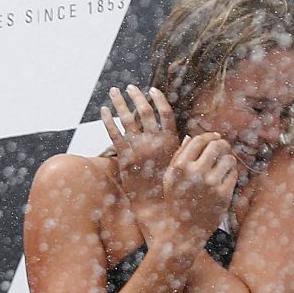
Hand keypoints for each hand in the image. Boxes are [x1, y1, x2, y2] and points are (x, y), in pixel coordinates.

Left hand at [101, 85, 177, 234]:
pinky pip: (113, 133)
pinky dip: (108, 119)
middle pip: (144, 110)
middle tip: (130, 87)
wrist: (156, 205)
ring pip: (127, 117)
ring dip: (120, 102)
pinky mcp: (124, 156)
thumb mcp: (179, 163)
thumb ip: (180, 148)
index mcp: (170, 140)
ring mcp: (138, 147)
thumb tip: (189, 138)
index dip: (159, 99)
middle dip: (136, 96)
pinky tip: (104, 110)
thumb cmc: (170, 185)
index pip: (165, 112)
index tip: (152, 89)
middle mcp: (154, 141)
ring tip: (115, 91)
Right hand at [157, 132, 238, 248]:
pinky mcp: (223, 194)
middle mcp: (194, 173)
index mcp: (179, 167)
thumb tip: (189, 137)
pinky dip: (231, 174)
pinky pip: (234, 174)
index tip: (215, 137)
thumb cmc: (176, 202)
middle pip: (217, 146)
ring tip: (224, 165)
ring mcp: (210, 184)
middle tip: (224, 148)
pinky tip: (224, 179)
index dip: (209, 136)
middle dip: (222, 145)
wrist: (183, 230)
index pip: (198, 140)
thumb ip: (178, 157)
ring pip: (228, 159)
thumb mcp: (170, 179)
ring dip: (228, 159)